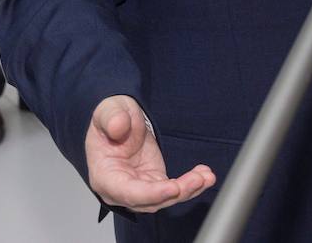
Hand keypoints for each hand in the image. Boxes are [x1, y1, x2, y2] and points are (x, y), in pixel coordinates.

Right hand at [86, 95, 215, 212]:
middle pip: (150, 201)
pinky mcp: (155, 182)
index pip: (127, 192)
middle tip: (197, 180)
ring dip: (188, 189)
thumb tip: (118, 127)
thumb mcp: (108, 111)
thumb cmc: (111, 118)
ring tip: (207, 177)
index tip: (172, 188)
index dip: (150, 194)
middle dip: (176, 192)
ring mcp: (140, 187)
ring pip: (165, 198)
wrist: (121, 118)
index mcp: (105, 176)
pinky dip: (191, 184)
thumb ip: (111, 118)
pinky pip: (174, 190)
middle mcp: (121, 189)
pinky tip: (205, 175)